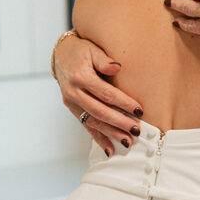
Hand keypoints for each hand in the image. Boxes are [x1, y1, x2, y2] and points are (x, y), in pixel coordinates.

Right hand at [53, 33, 143, 154]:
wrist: (61, 55)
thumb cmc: (81, 51)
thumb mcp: (93, 49)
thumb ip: (104, 60)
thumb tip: (117, 67)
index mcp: (80, 77)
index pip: (105, 93)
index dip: (123, 103)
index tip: (139, 110)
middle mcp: (73, 92)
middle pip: (100, 111)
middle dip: (119, 123)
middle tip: (136, 130)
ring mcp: (71, 103)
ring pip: (93, 122)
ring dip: (111, 134)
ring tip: (128, 142)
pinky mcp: (72, 109)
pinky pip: (86, 126)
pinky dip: (99, 139)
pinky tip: (110, 150)